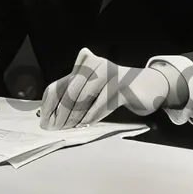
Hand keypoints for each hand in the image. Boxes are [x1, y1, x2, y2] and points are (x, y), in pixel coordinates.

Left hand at [39, 48, 171, 129]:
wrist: (146, 86)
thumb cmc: (115, 88)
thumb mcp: (92, 88)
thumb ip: (74, 95)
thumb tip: (51, 114)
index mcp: (85, 64)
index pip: (59, 85)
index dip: (50, 105)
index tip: (46, 121)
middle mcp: (96, 65)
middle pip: (71, 93)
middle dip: (63, 114)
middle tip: (58, 128)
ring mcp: (110, 75)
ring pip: (85, 99)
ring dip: (76, 116)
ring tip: (71, 127)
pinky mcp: (122, 88)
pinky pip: (102, 104)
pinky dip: (92, 116)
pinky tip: (87, 123)